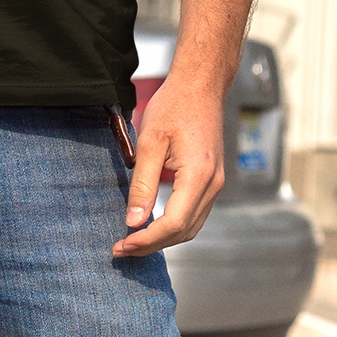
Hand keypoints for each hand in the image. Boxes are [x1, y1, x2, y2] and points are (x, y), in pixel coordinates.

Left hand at [113, 71, 227, 256]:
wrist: (200, 87)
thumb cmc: (174, 106)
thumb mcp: (150, 142)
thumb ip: (142, 184)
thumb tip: (133, 221)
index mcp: (199, 176)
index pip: (172, 224)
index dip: (146, 240)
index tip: (122, 245)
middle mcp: (213, 185)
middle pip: (183, 232)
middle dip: (152, 245)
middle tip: (121, 249)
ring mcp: (216, 184)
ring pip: (191, 227)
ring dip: (163, 239)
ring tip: (132, 241)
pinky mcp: (212, 181)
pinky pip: (194, 214)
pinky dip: (173, 226)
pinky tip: (151, 224)